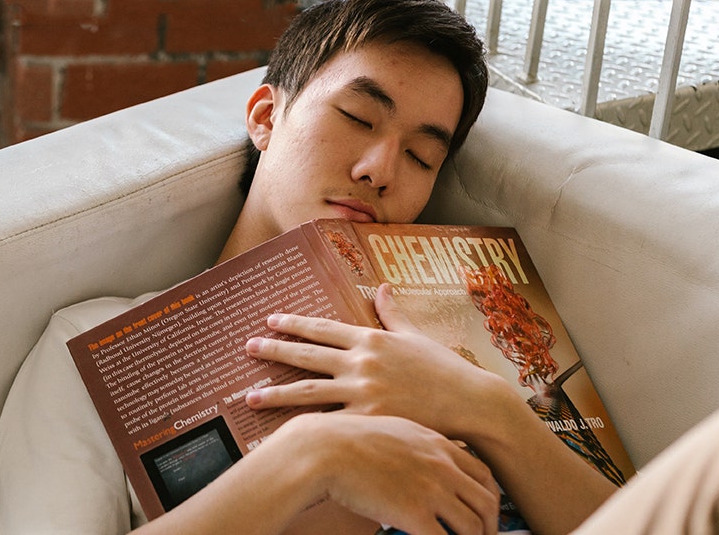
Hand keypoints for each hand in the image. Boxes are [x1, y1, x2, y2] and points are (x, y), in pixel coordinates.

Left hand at [245, 283, 514, 441]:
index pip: (323, 328)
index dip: (294, 324)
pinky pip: (329, 424)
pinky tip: (283, 432)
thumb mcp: (417, 335)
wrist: (470, 403)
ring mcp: (363, 392)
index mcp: (371, 338)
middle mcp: (362, 362)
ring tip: (250, 396)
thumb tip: (381, 287)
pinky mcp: (369, 421)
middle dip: (274, 351)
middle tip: (248, 347)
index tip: (271, 320)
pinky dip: (304, 427)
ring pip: (308, 392)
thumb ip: (393, 313)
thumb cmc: (446, 369)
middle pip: (307, 355)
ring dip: (275, 392)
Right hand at [270, 413, 499, 534]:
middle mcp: (442, 466)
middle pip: (486, 502)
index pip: (483, 474)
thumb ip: (415, 446)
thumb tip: (422, 466)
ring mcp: (432, 490)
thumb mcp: (392, 430)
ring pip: (473, 526)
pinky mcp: (415, 514)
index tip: (486, 513)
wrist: (324, 449)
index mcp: (438, 444)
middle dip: (490, 526)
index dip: (490, 498)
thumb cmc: (346, 439)